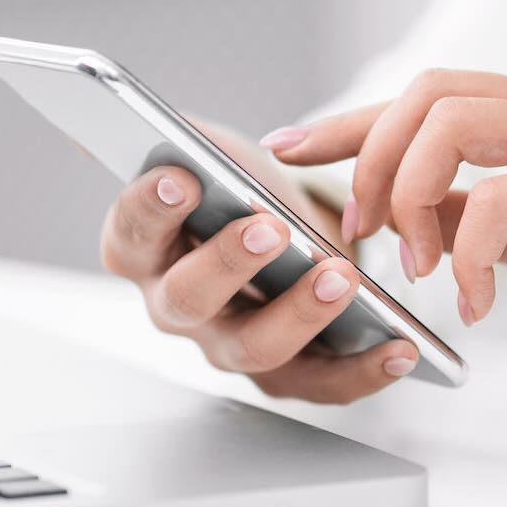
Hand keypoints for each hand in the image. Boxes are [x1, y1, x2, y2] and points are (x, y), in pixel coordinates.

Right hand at [99, 120, 418, 401]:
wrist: (286, 229)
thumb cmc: (237, 189)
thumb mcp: (208, 152)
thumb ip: (173, 137)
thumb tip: (104, 121)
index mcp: (143, 248)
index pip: (130, 231)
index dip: (150, 207)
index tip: (181, 177)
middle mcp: (175, 305)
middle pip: (187, 299)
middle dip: (228, 263)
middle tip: (270, 228)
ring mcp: (228, 345)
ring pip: (254, 348)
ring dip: (300, 315)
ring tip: (342, 277)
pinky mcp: (284, 374)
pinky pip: (320, 385)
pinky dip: (362, 372)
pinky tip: (401, 347)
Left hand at [259, 70, 506, 386]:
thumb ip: (487, 221)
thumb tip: (416, 222)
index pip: (429, 96)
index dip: (350, 121)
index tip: (288, 150)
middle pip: (427, 92)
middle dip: (369, 160)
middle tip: (364, 236)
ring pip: (452, 124)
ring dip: (410, 198)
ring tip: (418, 268)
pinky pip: (500, 200)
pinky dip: (465, 256)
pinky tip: (476, 305)